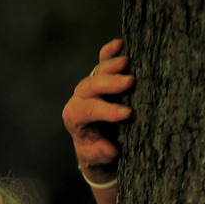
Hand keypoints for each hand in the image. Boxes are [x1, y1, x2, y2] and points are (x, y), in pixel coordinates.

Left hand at [62, 38, 134, 182]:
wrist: (97, 142)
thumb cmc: (97, 151)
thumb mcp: (97, 159)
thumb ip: (101, 153)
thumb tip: (110, 149)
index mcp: (74, 117)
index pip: (88, 110)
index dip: (108, 111)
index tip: (127, 113)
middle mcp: (79, 98)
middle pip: (91, 86)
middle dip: (110, 84)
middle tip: (130, 82)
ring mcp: (89, 85)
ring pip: (97, 72)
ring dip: (111, 65)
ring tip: (127, 62)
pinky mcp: (99, 75)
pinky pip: (101, 61)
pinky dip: (109, 52)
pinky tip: (120, 44)